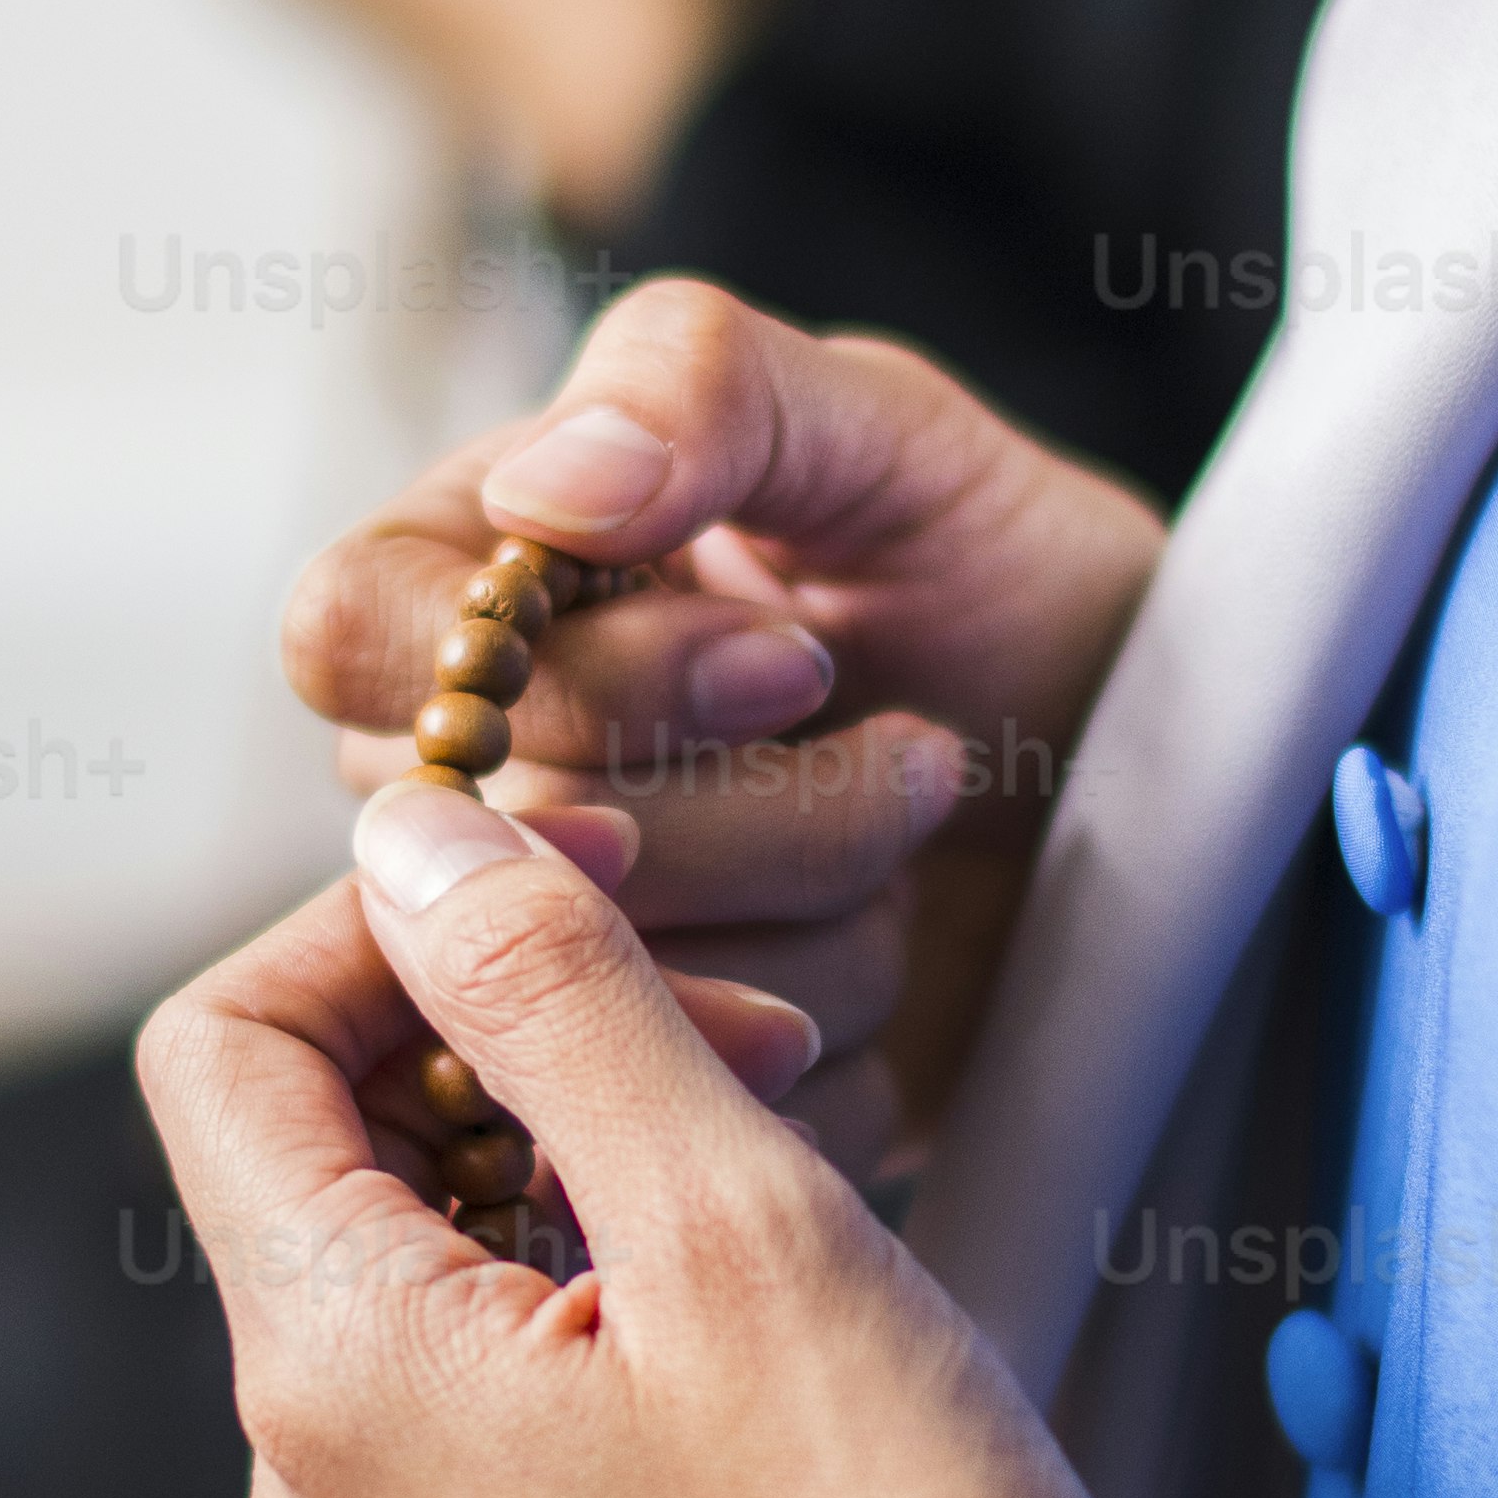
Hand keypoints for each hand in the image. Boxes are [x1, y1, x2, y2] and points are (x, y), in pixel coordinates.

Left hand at [135, 792, 1295, 1497]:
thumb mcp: (746, 1228)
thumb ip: (556, 1000)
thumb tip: (415, 830)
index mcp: (330, 1388)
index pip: (221, 1058)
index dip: (380, 932)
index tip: (576, 902)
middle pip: (333, 1200)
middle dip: (516, 1081)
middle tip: (757, 1071)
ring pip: (428, 1351)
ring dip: (575, 1243)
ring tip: (792, 1247)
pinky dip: (603, 1401)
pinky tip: (784, 1431)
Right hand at [284, 270, 1165, 1181]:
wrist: (1144, 775)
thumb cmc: (998, 575)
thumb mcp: (890, 428)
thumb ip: (707, 383)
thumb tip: (543, 488)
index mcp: (473, 579)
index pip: (353, 640)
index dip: (565, 682)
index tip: (786, 667)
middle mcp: (472, 770)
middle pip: (490, 848)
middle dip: (752, 812)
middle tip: (916, 751)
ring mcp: (546, 943)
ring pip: (587, 1000)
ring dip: (818, 915)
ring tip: (925, 821)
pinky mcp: (643, 1094)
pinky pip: (686, 1114)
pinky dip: (844, 1039)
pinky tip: (912, 948)